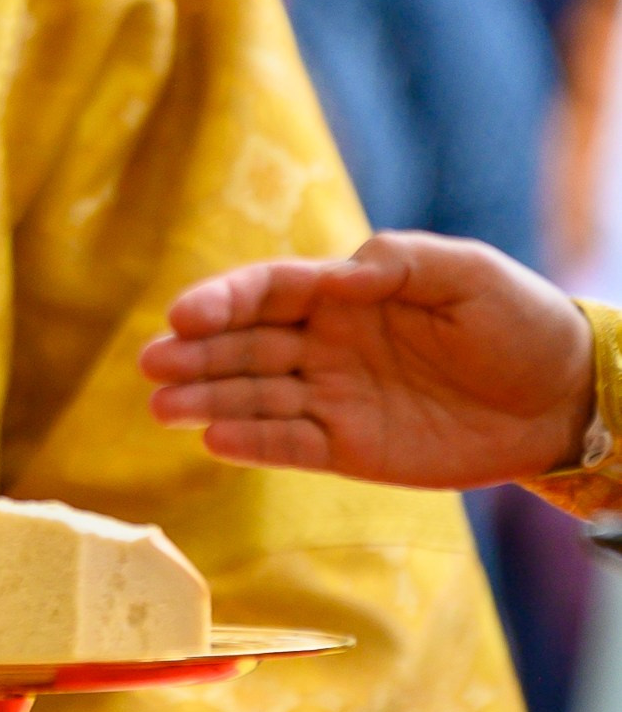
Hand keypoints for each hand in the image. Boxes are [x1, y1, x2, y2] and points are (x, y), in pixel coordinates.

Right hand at [140, 233, 595, 488]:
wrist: (561, 398)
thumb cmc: (519, 320)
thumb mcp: (467, 272)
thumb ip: (400, 262)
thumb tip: (341, 273)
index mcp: (347, 294)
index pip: (269, 291)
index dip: (223, 300)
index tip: (184, 314)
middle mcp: (327, 344)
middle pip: (246, 345)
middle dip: (195, 354)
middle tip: (150, 363)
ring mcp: (334, 398)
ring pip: (256, 397)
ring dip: (207, 400)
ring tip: (161, 407)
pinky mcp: (349, 448)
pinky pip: (290, 445)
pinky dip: (253, 443)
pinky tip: (214, 440)